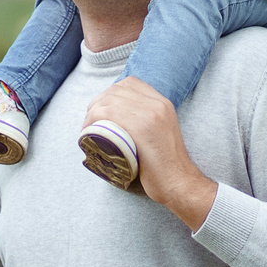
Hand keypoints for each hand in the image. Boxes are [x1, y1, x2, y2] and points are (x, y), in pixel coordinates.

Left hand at [83, 77, 216, 229]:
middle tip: (90, 121)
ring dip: (91, 113)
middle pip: (116, 91)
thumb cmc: (166, 165)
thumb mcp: (162, 132)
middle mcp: (157, 104)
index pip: (131, 83)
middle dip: (97, 103)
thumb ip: (149, 121)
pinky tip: (88, 131)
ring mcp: (150, 114)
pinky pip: (108, 113)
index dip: (111, 93)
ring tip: (87, 128)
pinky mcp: (140, 128)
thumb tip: (124, 120)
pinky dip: (92, 120)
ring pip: (109, 101)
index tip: (102, 108)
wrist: (178, 182)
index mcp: (163, 103)